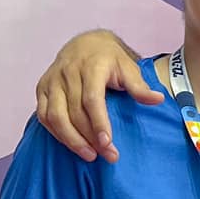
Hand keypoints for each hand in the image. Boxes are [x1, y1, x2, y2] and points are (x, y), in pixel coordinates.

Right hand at [35, 30, 160, 161]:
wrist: (85, 43)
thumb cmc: (110, 59)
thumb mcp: (128, 67)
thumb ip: (139, 86)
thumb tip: (158, 100)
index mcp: (91, 66)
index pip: (92, 99)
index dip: (99, 123)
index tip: (108, 144)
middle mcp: (68, 72)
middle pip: (75, 112)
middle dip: (89, 138)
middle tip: (107, 155)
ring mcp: (52, 80)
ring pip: (55, 116)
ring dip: (71, 139)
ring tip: (89, 155)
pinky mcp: (41, 88)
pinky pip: (43, 115)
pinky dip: (56, 132)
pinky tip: (71, 143)